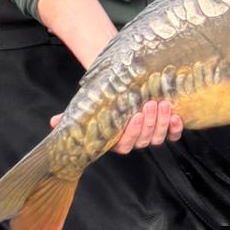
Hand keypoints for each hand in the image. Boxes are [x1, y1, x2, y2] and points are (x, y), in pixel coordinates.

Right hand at [50, 100, 183, 153]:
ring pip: (159, 136)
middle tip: (150, 105)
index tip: (134, 116)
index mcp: (116, 140)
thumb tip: (53, 122)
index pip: (124, 144)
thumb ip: (72, 116)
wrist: (122, 85)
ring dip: (162, 122)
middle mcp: (135, 139)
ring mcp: (151, 134)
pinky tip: (176, 115)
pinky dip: (176, 128)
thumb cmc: (104, 98)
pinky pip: (173, 135)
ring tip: (162, 103)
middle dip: (149, 124)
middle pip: (144, 140)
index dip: (132, 133)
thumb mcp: (88, 106)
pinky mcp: (166, 127)